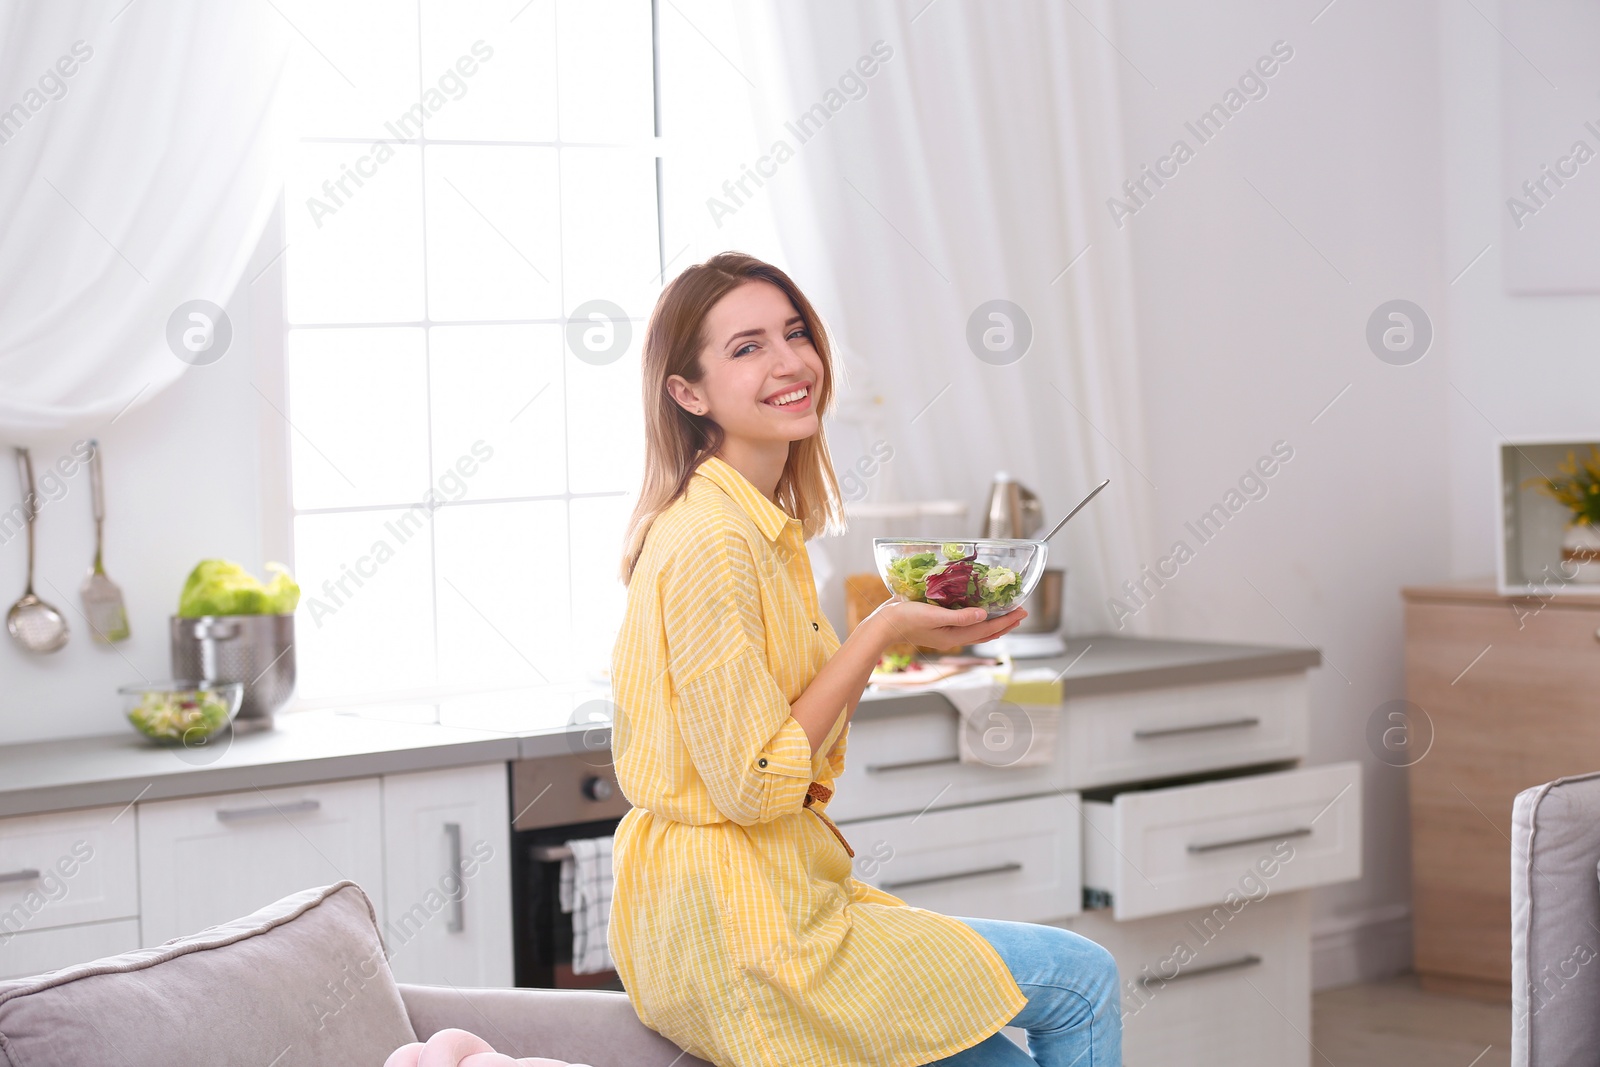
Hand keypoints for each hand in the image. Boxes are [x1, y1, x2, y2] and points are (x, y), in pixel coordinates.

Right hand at [867, 596, 1028, 652]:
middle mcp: (953, 637)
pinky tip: (980, 613)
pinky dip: (979, 620)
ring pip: (978, 631)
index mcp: (953, 636)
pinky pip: (966, 625)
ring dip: (994, 623)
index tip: (1021, 611)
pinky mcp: (939, 627)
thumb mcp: (933, 615)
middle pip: (986, 633)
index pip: (987, 629)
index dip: (1006, 620)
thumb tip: (984, 615)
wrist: (883, 624)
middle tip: (1022, 612)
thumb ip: (959, 616)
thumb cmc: (905, 618)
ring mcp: (946, 633)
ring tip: (1007, 615)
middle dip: (1005, 623)